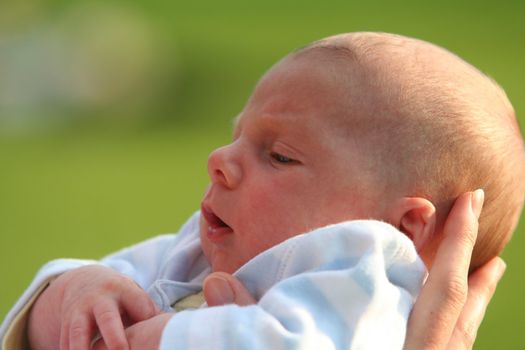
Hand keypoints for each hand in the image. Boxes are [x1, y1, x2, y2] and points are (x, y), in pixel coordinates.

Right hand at [27, 265, 158, 349]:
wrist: (83, 282)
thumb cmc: (120, 296)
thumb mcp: (135, 296)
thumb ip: (150, 312)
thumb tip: (172, 329)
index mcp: (123, 290)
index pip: (139, 305)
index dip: (146, 320)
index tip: (152, 336)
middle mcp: (99, 299)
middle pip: (107, 319)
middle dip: (115, 339)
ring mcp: (79, 312)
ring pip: (78, 334)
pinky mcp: (65, 325)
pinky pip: (65, 342)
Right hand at [204, 190, 505, 349]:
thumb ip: (250, 325)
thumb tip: (215, 284)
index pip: (437, 294)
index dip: (456, 245)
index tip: (469, 202)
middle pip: (459, 314)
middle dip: (475, 273)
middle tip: (486, 235)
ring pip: (460, 337)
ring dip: (473, 302)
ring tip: (486, 272)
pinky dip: (456, 330)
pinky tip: (450, 324)